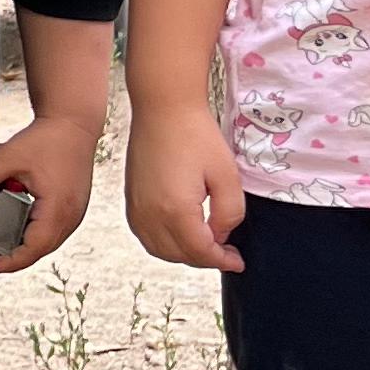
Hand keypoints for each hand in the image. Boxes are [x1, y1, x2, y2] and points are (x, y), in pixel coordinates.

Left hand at [0, 109, 98, 273]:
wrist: (74, 124)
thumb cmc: (47, 139)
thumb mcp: (9, 153)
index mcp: (58, 209)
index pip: (35, 247)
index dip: (14, 261)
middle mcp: (71, 216)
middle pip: (40, 247)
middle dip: (12, 252)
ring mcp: (74, 212)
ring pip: (46, 239)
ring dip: (21, 240)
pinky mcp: (72, 206)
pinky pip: (50, 227)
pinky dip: (31, 228)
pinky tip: (12, 218)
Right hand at [127, 105, 248, 272]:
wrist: (163, 109)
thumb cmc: (196, 135)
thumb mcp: (227, 176)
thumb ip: (229, 213)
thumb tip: (220, 234)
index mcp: (175, 210)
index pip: (200, 252)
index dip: (222, 260)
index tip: (238, 261)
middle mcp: (149, 215)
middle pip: (179, 256)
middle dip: (205, 259)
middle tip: (226, 252)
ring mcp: (136, 208)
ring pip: (160, 251)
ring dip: (184, 254)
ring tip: (206, 244)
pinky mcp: (130, 200)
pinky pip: (146, 236)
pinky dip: (165, 244)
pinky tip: (181, 234)